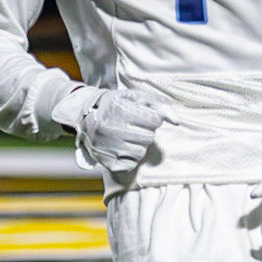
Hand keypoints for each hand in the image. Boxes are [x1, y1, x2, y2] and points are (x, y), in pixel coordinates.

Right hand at [52, 86, 170, 172]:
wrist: (85, 115)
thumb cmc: (117, 104)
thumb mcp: (136, 97)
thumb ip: (159, 105)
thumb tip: (176, 121)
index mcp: (119, 109)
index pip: (154, 120)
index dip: (152, 118)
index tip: (142, 115)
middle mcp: (110, 129)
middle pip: (149, 137)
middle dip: (146, 131)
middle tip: (134, 126)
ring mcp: (107, 147)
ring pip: (141, 152)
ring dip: (139, 144)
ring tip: (127, 135)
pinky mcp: (105, 161)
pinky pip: (131, 164)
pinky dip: (130, 157)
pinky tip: (122, 147)